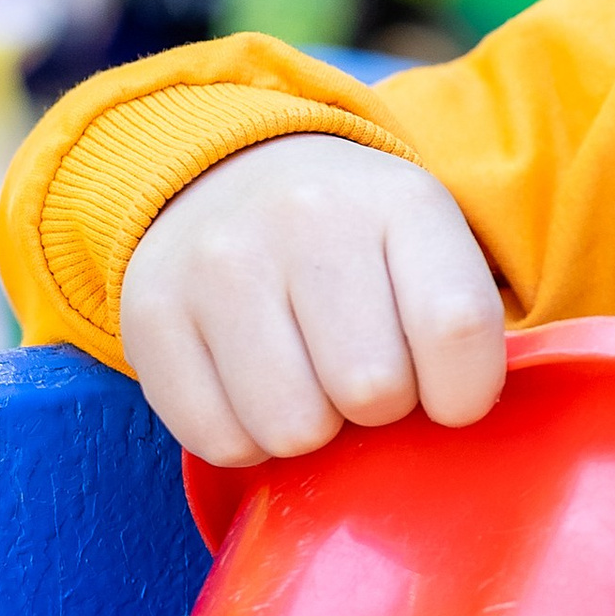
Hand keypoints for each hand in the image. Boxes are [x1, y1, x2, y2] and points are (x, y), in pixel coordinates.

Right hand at [121, 134, 506, 466]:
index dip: (463, 393)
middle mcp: (305, 219)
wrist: (226, 174)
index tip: (448, 393)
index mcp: (400, 201)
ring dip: (312, 428)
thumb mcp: (427, 244)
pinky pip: (220, 441)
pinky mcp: (151, 314)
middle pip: (373, 391)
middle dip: (380, 406)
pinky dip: (246, 437)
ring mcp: (218, 264)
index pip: (456, 327)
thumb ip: (462, 327)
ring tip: (307, 376)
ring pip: (294, 429)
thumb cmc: (353, 242)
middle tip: (363, 368)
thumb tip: (461, 423)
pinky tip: (251, 387)